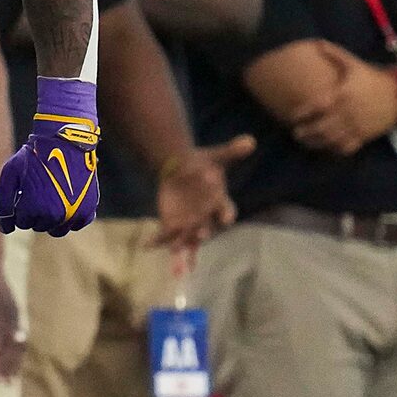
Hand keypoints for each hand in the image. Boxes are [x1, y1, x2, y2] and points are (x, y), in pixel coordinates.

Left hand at [0, 76, 99, 235]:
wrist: (65, 140)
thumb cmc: (34, 156)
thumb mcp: (10, 174)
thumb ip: (3, 202)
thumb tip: (5, 229)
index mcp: (32, 209)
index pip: (22, 222)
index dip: (22, 205)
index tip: (25, 189)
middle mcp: (54, 216)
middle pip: (39, 226)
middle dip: (35, 212)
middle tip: (39, 190)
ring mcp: (73, 214)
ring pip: (57, 230)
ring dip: (51, 219)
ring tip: (50, 197)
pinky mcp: (88, 209)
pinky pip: (76, 225)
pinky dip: (70, 218)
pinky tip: (66, 202)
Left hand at [0, 250, 26, 381]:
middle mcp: (7, 308)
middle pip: (12, 339)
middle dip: (8, 361)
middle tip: (1, 382)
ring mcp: (13, 310)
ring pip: (18, 340)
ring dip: (15, 360)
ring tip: (8, 381)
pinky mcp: (14, 312)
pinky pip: (19, 336)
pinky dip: (17, 352)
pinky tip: (14, 367)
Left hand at [154, 135, 251, 252]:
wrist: (183, 171)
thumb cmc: (204, 164)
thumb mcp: (217, 156)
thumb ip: (232, 150)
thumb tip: (250, 140)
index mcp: (219, 202)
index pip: (227, 210)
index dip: (226, 214)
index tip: (227, 218)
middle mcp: (206, 217)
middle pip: (207, 229)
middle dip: (203, 233)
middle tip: (201, 236)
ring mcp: (190, 224)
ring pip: (188, 240)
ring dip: (181, 247)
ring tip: (175, 256)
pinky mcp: (174, 225)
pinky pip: (166, 236)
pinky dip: (157, 241)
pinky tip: (147, 245)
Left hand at [288, 53, 396, 155]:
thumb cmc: (373, 79)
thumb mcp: (354, 64)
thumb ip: (335, 54)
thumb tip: (318, 42)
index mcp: (342, 94)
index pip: (316, 106)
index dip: (302, 112)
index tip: (292, 116)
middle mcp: (346, 112)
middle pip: (321, 127)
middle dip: (306, 132)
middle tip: (296, 133)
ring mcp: (355, 126)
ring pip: (331, 139)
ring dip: (316, 143)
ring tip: (306, 142)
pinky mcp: (364, 136)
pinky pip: (346, 147)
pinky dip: (334, 149)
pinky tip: (327, 148)